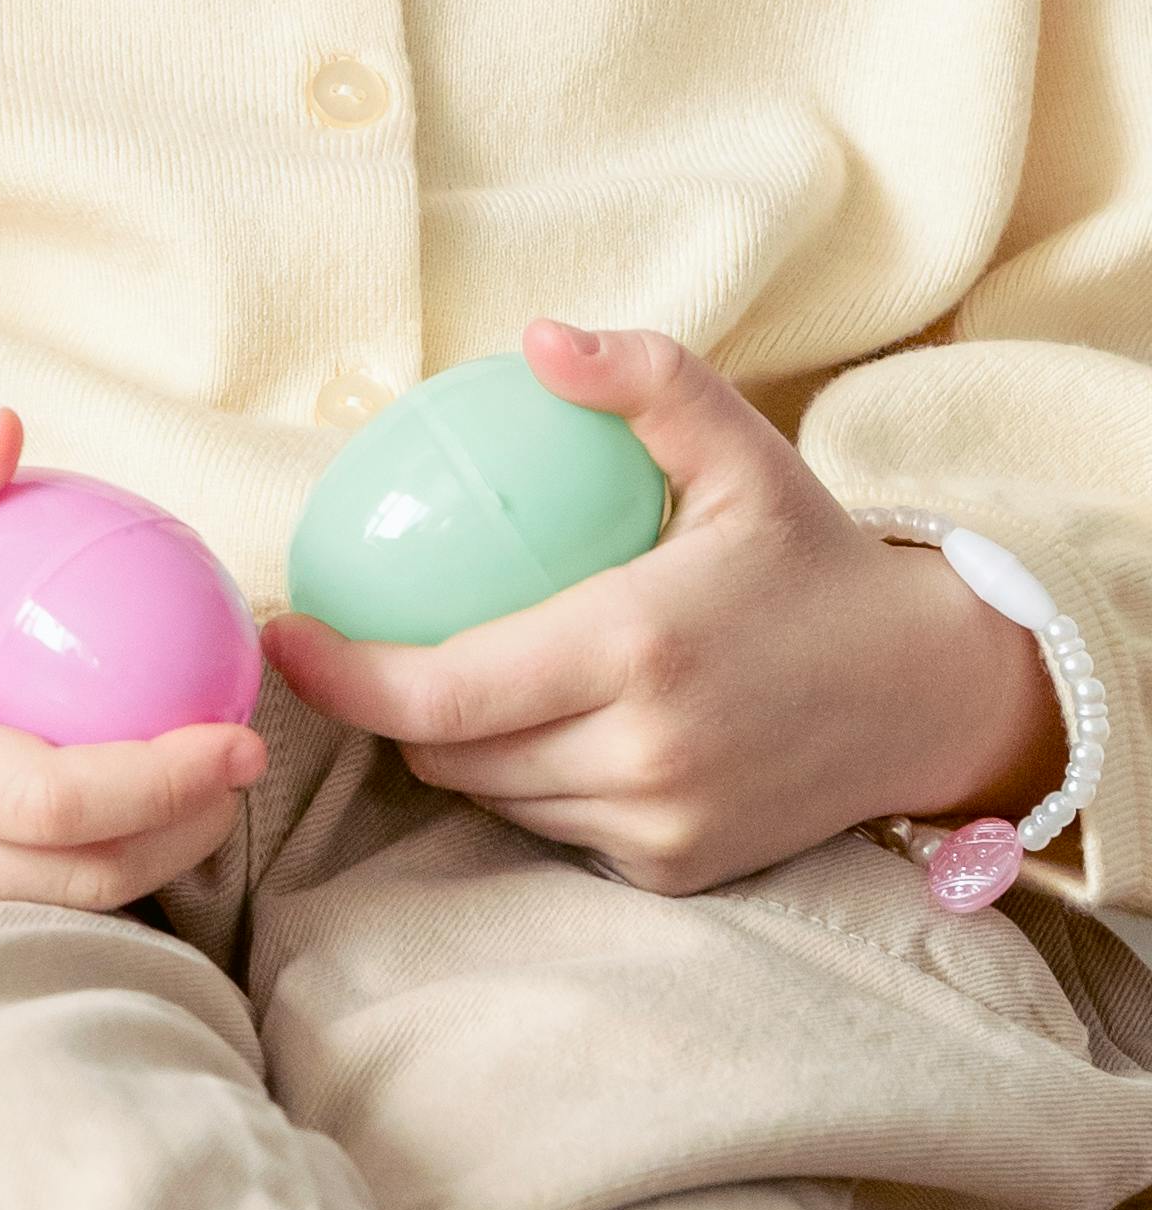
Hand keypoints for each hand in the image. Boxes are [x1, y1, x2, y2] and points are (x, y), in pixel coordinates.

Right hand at [0, 410, 270, 919]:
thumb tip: (6, 427)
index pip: (46, 795)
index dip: (158, 776)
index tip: (232, 731)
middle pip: (80, 870)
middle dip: (187, 826)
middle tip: (245, 756)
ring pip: (65, 902)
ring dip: (155, 853)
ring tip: (205, 786)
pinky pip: (27, 903)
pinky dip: (94, 861)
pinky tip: (128, 807)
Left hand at [263, 319, 1065, 893]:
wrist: (926, 688)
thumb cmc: (812, 555)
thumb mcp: (741, 447)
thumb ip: (645, 381)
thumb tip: (539, 339)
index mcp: (636, 646)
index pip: (441, 692)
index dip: (342, 678)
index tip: (284, 638)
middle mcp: (643, 752)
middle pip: (448, 751)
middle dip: (391, 704)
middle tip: (373, 641)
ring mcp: (660, 824)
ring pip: (494, 796)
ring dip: (460, 746)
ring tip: (459, 676)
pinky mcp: (676, 870)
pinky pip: (555, 828)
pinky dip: (533, 781)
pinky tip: (551, 724)